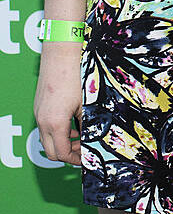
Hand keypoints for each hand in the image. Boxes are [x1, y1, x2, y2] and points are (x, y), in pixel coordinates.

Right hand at [34, 42, 82, 164]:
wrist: (61, 54)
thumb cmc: (76, 76)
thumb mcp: (86, 104)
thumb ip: (87, 124)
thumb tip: (92, 139)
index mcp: (55, 123)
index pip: (61, 153)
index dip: (75, 160)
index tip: (86, 159)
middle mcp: (42, 121)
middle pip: (50, 151)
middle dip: (67, 155)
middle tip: (82, 152)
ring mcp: (38, 113)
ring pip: (46, 139)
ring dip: (62, 142)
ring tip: (80, 137)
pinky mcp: (39, 106)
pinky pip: (45, 127)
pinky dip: (57, 131)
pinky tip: (72, 123)